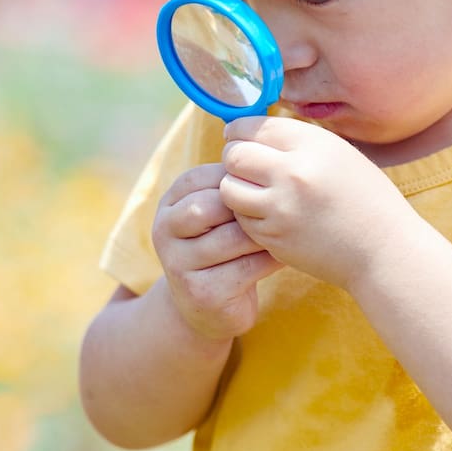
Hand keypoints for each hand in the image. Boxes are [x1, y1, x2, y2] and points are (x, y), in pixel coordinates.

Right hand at [152, 163, 283, 340]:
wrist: (205, 307)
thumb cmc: (221, 247)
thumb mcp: (215, 214)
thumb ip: (228, 186)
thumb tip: (263, 142)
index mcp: (168, 205)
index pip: (198, 177)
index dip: (235, 177)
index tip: (264, 182)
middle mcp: (165, 232)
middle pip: (210, 205)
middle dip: (246, 206)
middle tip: (277, 206)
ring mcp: (179, 265)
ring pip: (232, 237)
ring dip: (263, 233)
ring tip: (287, 229)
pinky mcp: (202, 293)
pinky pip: (246, 268)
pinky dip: (271, 258)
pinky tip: (284, 254)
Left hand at [220, 116, 408, 289]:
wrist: (384, 251)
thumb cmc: (365, 199)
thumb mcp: (338, 153)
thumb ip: (296, 140)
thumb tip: (251, 131)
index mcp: (313, 145)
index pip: (253, 126)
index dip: (239, 131)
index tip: (239, 137)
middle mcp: (294, 173)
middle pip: (234, 155)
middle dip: (233, 157)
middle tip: (243, 164)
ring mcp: (281, 208)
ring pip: (229, 187)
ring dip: (235, 186)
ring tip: (254, 189)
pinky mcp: (274, 237)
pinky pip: (241, 218)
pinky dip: (247, 214)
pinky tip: (268, 214)